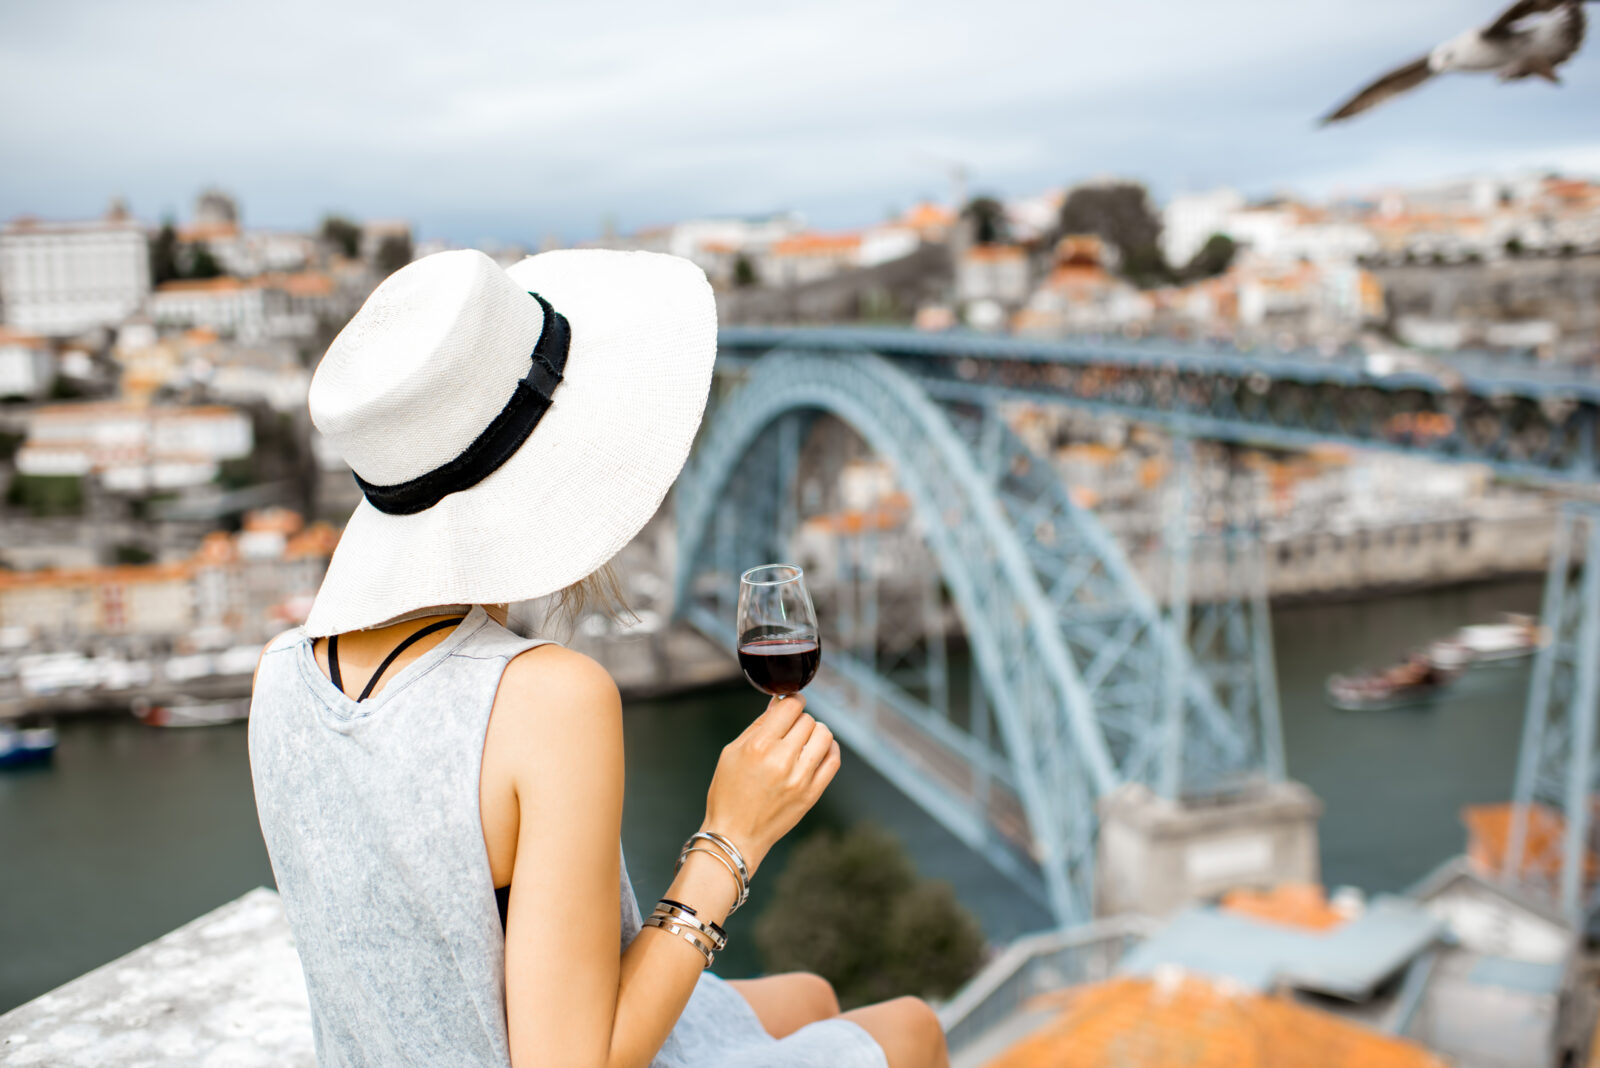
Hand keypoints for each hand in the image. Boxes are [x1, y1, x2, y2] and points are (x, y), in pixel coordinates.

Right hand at [701, 693, 839, 878]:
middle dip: (799, 720)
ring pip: (824, 735)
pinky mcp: (812, 794)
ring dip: (815, 732)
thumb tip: (778, 703)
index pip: (790, 707)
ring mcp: (800, 778)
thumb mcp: (732, 752)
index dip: (791, 701)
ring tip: (804, 740)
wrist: (735, 835)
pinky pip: (833, 760)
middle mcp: (782, 760)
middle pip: (808, 720)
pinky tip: (819, 750)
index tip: (790, 705)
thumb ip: (758, 725)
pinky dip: (829, 749)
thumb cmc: (729, 794)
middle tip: (789, 730)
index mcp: (759, 746)